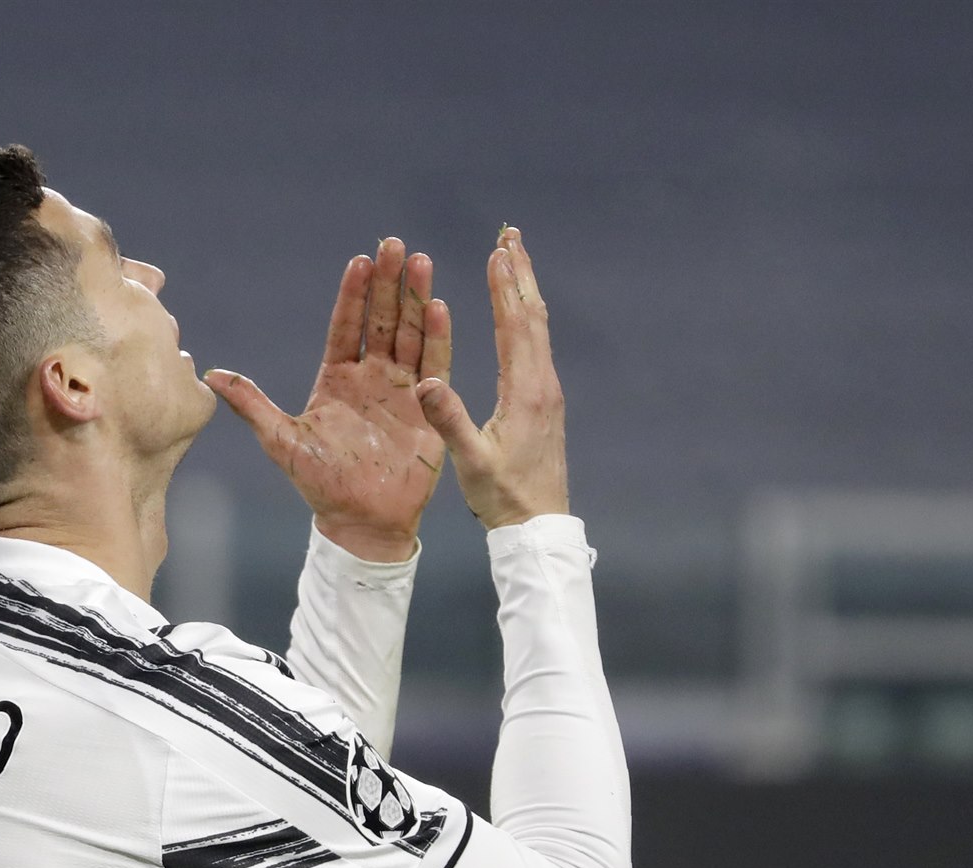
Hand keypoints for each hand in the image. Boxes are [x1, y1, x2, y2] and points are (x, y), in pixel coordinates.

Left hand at [206, 238, 450, 561]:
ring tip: (420, 262)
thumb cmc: (319, 485)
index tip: (360, 260)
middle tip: (395, 245)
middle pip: (382, 320)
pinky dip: (437, 337)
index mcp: (337, 379)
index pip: (346, 326)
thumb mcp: (281, 441)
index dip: (353, 295)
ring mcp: (401, 390)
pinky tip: (439, 307)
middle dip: (389, 283)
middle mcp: (371, 377)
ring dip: (416, 299)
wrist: (360, 522)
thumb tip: (210, 373)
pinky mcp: (427, 409)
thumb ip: (251, 404)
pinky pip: (434, 366)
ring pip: (411, 334)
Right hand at [415, 228, 569, 528]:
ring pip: (538, 328)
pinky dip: (525, 316)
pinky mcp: (544, 402)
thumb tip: (425, 381)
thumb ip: (449, 421)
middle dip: (520, 273)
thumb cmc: (503, 497)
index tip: (497, 251)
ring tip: (513, 258)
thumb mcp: (471, 461)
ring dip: (525, 290)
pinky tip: (517, 311)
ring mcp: (547, 392)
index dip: (506, 287)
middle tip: (511, 235)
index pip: (516, 327)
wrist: (538, 527)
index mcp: (525, 392)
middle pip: (533, 316)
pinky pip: (536, 345)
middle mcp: (542, 384)